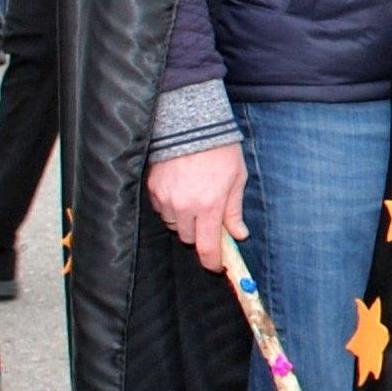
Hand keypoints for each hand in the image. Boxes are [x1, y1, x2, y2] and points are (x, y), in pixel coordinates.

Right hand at [145, 141, 248, 273]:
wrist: (192, 125)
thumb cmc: (220, 150)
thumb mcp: (237, 179)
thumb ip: (234, 210)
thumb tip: (238, 234)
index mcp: (209, 204)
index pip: (207, 246)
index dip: (211, 261)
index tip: (216, 266)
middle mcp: (184, 205)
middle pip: (189, 238)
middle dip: (201, 233)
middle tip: (210, 218)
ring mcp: (166, 198)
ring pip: (175, 225)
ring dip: (186, 221)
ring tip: (196, 199)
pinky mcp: (153, 189)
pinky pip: (162, 210)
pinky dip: (172, 208)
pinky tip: (182, 191)